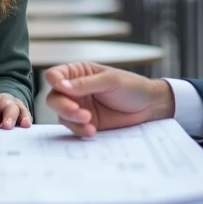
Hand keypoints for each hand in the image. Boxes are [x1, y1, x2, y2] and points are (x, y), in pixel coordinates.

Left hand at [0, 89, 31, 129]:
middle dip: (7, 116)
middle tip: (5, 127)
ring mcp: (14, 104)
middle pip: (7, 104)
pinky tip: (26, 126)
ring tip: (13, 128)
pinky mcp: (22, 111)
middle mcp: (3, 99)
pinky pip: (26, 113)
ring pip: (17, 109)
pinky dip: (27, 119)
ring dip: (15, 119)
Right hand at [43, 62, 174, 137]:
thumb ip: (85, 84)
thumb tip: (61, 85)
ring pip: (61, 114)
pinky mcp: (85, 123)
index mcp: (78, 72)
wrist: (148, 107)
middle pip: (54, 97)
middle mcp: (75, 90)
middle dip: (63, 106)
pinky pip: (73, 128)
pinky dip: (79, 130)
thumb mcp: (110, 81)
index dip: (54, 80)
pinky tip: (92, 130)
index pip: (56, 74)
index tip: (60, 87)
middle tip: (78, 112)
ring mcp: (79, 107)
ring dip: (72, 120)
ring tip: (89, 123)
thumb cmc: (132, 86)